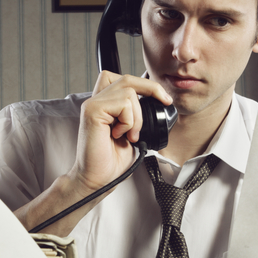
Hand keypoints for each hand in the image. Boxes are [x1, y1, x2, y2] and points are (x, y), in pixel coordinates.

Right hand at [71, 72, 172, 190]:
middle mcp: (97, 101)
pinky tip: (119, 134)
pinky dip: (129, 121)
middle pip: (128, 79)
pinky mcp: (92, 110)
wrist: (97, 178)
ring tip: (130, 135)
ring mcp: (93, 104)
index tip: (163, 99)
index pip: (124, 80)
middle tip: (165, 102)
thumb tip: (160, 103)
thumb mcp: (133, 134)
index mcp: (105, 104)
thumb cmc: (111, 161)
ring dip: (137, 117)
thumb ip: (138, 116)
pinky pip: (123, 104)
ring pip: (129, 92)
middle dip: (152, 89)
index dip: (145, 84)